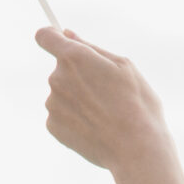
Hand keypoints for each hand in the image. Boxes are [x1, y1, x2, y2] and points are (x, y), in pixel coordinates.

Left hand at [36, 27, 176, 175]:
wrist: (137, 149)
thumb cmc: (138, 105)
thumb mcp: (124, 67)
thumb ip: (91, 48)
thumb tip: (67, 35)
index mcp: (74, 57)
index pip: (45, 36)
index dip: (52, 38)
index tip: (61, 42)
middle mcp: (56, 78)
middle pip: (61, 70)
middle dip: (79, 76)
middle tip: (107, 94)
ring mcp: (52, 103)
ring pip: (62, 94)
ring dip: (78, 99)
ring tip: (105, 115)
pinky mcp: (52, 126)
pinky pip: (61, 115)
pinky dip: (75, 119)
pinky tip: (96, 128)